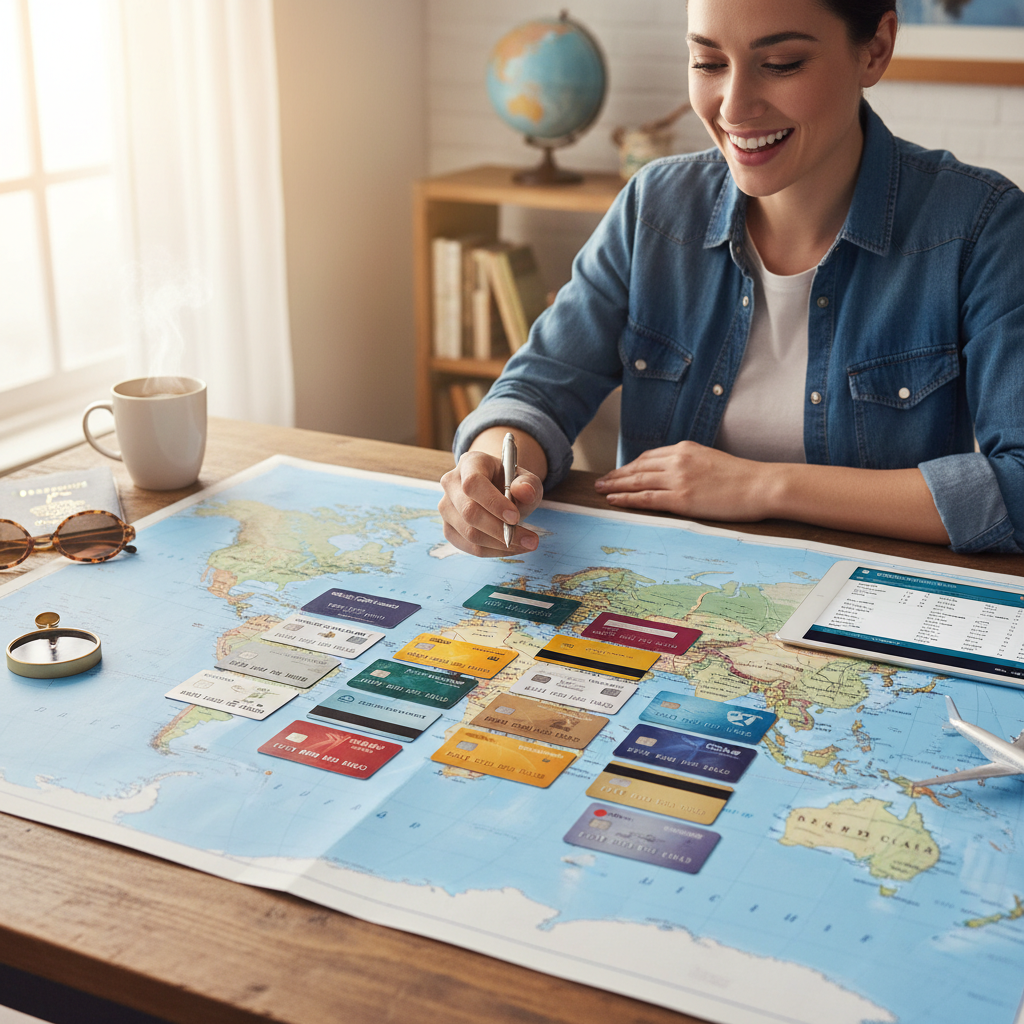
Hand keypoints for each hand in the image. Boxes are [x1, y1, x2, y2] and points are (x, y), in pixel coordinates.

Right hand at [439, 450, 543, 556]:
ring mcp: (446, 507)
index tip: (515, 517)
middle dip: (500, 530)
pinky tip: (512, 547)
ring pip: (469, 534)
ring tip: (527, 544)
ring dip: (501, 544)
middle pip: (469, 512)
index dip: (493, 502)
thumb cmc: (512, 484)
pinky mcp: (449, 529)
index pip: (472, 483)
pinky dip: (494, 551)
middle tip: (531, 540)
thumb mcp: (526, 480)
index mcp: (470, 463)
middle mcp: (452, 483)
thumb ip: (528, 484)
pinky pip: (469, 547)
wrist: (498, 492)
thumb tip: (524, 491)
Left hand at [594, 441, 774, 520]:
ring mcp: (678, 479)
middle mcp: (677, 460)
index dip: (630, 465)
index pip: (649, 456)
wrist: (761, 485)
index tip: (619, 472)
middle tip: (600, 481)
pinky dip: (627, 499)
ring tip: (600, 490)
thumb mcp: (710, 460)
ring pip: (637, 482)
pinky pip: (645, 498)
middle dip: (616, 475)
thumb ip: (689, 463)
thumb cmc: (742, 477)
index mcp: (685, 448)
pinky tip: (614, 500)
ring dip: (615, 486)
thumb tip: (673, 474)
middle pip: (638, 467)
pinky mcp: (681, 498)